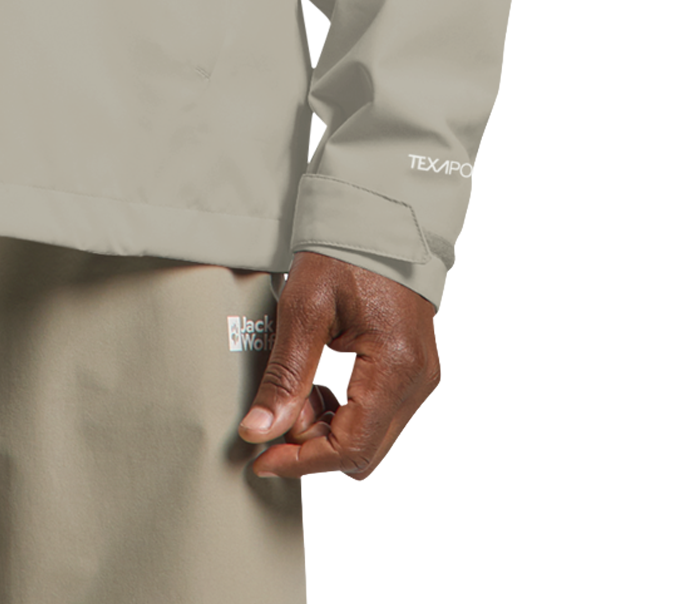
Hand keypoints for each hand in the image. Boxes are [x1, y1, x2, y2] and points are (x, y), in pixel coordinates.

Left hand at [238, 252, 436, 482]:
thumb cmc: (344, 248)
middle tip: (269, 420)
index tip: (261, 460)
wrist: (379, 212)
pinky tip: (310, 385)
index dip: (302, 462)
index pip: (350, 448)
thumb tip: (258, 431)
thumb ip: (284, 376)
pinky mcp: (408, 369)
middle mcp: (414, 381)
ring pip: (367, 433)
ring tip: (288, 394)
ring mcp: (416, 377)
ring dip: (322, 427)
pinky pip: (373, 410)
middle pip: (362, 448)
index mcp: (393, 367)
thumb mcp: (303, 307)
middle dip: (310, 445)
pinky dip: (338, 410)